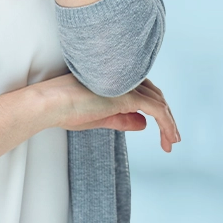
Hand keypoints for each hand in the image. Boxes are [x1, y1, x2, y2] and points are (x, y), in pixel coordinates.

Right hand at [36, 74, 180, 152]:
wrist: (51, 104)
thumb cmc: (67, 109)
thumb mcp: (101, 117)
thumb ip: (123, 119)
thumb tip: (143, 124)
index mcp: (118, 80)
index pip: (145, 93)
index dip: (157, 110)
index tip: (162, 131)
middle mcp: (126, 79)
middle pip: (156, 96)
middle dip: (167, 118)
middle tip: (171, 140)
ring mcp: (128, 85)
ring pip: (159, 104)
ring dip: (169, 124)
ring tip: (171, 143)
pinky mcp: (128, 96)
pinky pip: (157, 111)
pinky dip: (167, 125)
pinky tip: (169, 139)